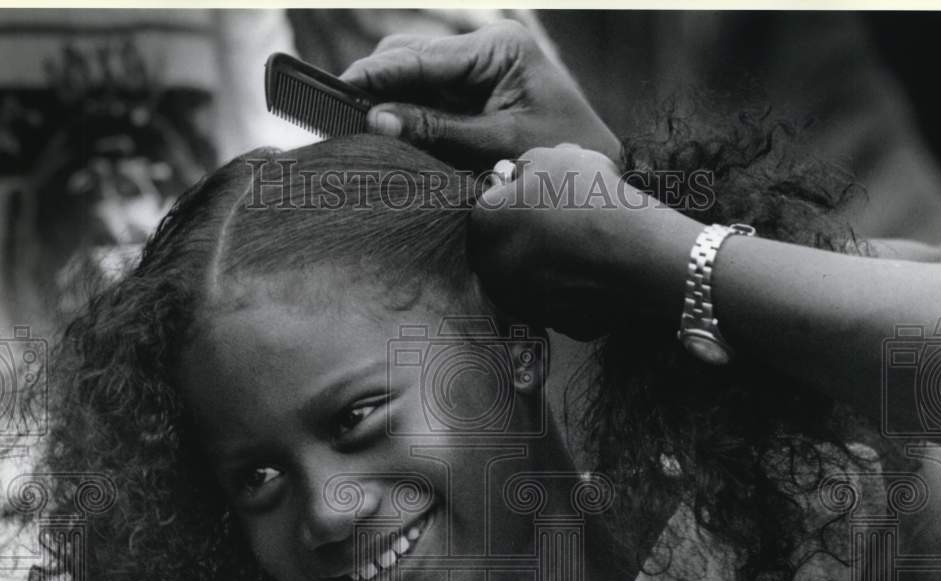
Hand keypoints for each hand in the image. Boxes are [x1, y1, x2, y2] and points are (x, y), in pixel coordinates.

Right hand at [341, 21, 620, 168]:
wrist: (601, 173)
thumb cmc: (563, 154)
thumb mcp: (498, 144)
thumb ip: (437, 131)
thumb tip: (377, 119)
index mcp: (499, 48)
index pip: (422, 56)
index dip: (377, 74)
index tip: (339, 90)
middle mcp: (486, 49)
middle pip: (411, 56)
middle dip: (378, 85)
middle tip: (342, 117)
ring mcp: (480, 69)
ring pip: (415, 74)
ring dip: (390, 100)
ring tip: (360, 127)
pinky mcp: (476, 93)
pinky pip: (430, 97)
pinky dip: (409, 114)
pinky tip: (390, 132)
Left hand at [469, 144, 641, 340]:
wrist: (633, 254)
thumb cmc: (588, 200)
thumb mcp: (554, 158)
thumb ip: (528, 166)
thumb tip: (523, 173)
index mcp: (482, 227)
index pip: (490, 207)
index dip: (518, 195)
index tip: (543, 191)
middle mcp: (492, 272)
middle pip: (508, 246)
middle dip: (530, 232)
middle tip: (566, 217)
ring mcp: (523, 304)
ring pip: (534, 277)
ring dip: (551, 261)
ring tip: (586, 243)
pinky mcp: (556, 325)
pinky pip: (563, 301)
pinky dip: (575, 288)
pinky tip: (599, 271)